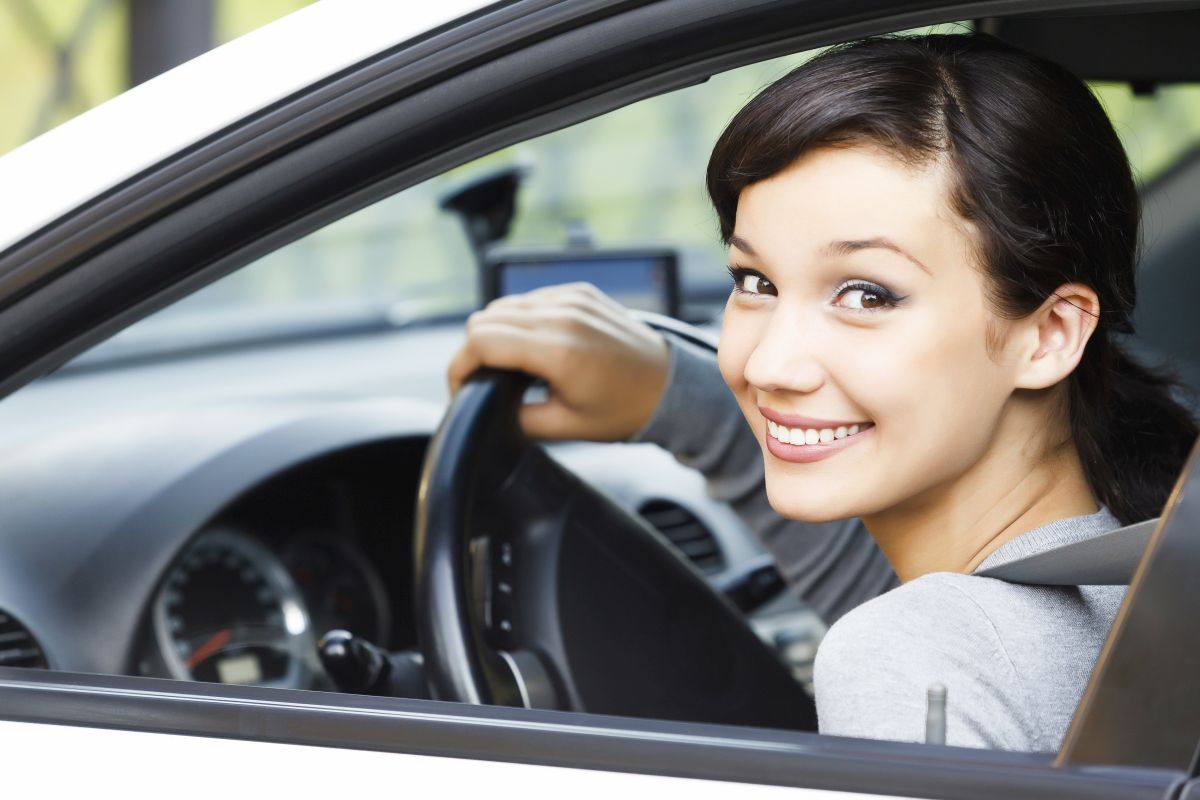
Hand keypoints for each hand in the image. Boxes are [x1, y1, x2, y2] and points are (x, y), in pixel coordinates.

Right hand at [447, 283, 669, 440]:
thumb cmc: (625, 410)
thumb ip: (517, 417)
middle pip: (485, 319)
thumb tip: (485, 408)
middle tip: (483, 381)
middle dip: (473, 352)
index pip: (481, 341)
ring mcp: (572, 298)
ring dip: (495, 334)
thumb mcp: (566, 427)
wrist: (670, 385)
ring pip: (504, 306)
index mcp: (558, 351)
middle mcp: (564, 316)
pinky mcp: (579, 291)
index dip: (459, 367)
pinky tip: (534, 347)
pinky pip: (530, 299)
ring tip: (508, 366)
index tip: (460, 390)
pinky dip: (520, 321)